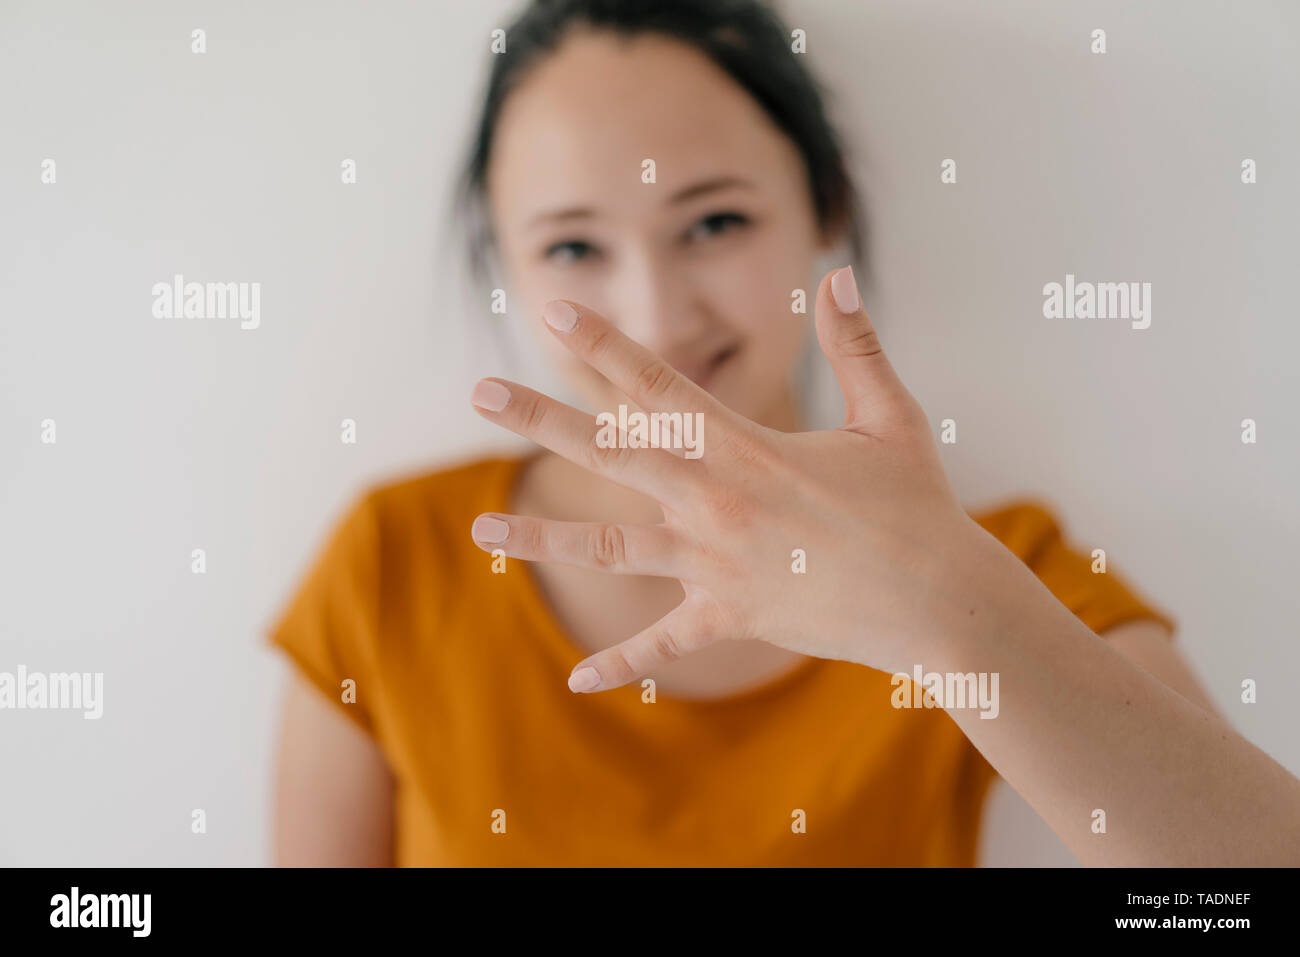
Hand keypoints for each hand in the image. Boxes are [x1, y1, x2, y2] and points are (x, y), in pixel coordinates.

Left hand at [469, 266, 1005, 691]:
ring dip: (541, 542)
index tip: (554, 311)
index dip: (602, 343)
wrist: (940, 602)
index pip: (656, 382)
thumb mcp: (890, 417)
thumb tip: (841, 275)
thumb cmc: (919, 508)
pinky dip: (624, 662)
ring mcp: (715, 563)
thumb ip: (857, 345)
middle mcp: (715, 501)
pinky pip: (664, 642)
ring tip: (481, 534)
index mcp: (746, 447)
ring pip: (609, 549)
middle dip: (539, 417)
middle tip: (479, 389)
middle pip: (608, 451)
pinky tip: (578, 679)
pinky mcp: (730, 616)